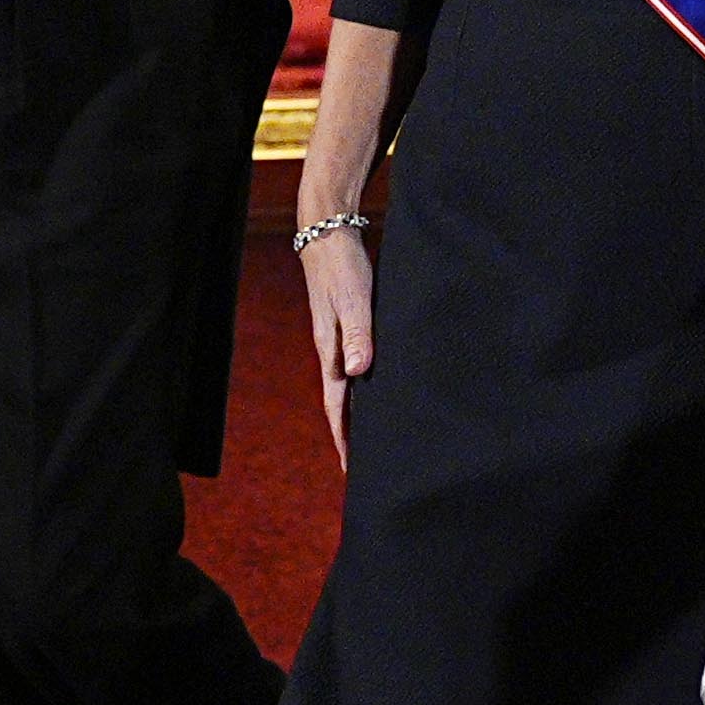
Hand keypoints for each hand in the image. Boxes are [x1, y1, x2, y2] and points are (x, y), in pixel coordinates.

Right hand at [299, 224, 373, 460]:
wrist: (327, 235)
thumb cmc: (343, 267)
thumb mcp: (354, 299)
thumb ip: (358, 334)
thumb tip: (357, 372)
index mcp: (331, 351)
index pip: (338, 407)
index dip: (345, 439)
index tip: (352, 470)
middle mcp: (334, 352)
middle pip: (342, 405)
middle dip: (350, 437)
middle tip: (364, 469)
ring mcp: (339, 341)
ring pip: (350, 389)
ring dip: (358, 415)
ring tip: (372, 441)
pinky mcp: (349, 329)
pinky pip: (357, 369)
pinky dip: (365, 390)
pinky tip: (377, 392)